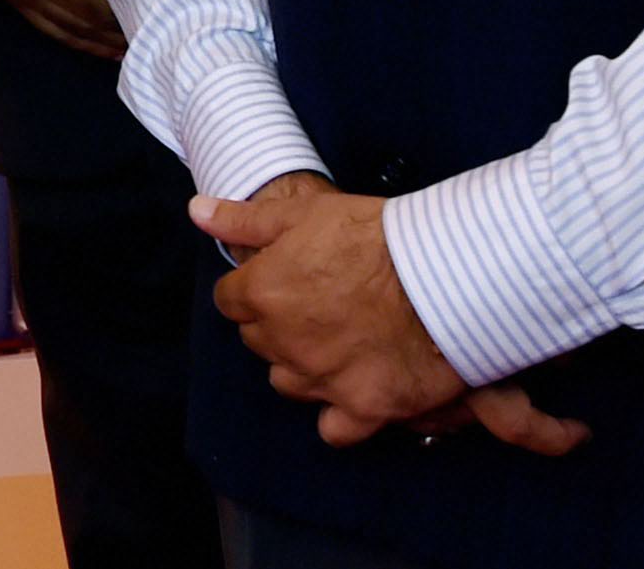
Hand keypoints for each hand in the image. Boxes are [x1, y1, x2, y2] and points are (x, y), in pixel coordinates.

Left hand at [195, 175, 586, 457]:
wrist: (447, 271)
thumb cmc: (375, 234)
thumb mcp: (303, 213)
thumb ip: (243, 220)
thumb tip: (196, 214)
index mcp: (264, 293)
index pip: (231, 302)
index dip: (255, 291)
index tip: (281, 282)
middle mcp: (285, 342)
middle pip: (260, 342)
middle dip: (278, 327)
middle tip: (317, 309)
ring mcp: (323, 379)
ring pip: (289, 384)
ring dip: (304, 368)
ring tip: (337, 346)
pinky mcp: (365, 407)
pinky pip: (334, 430)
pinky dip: (340, 417)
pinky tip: (354, 393)